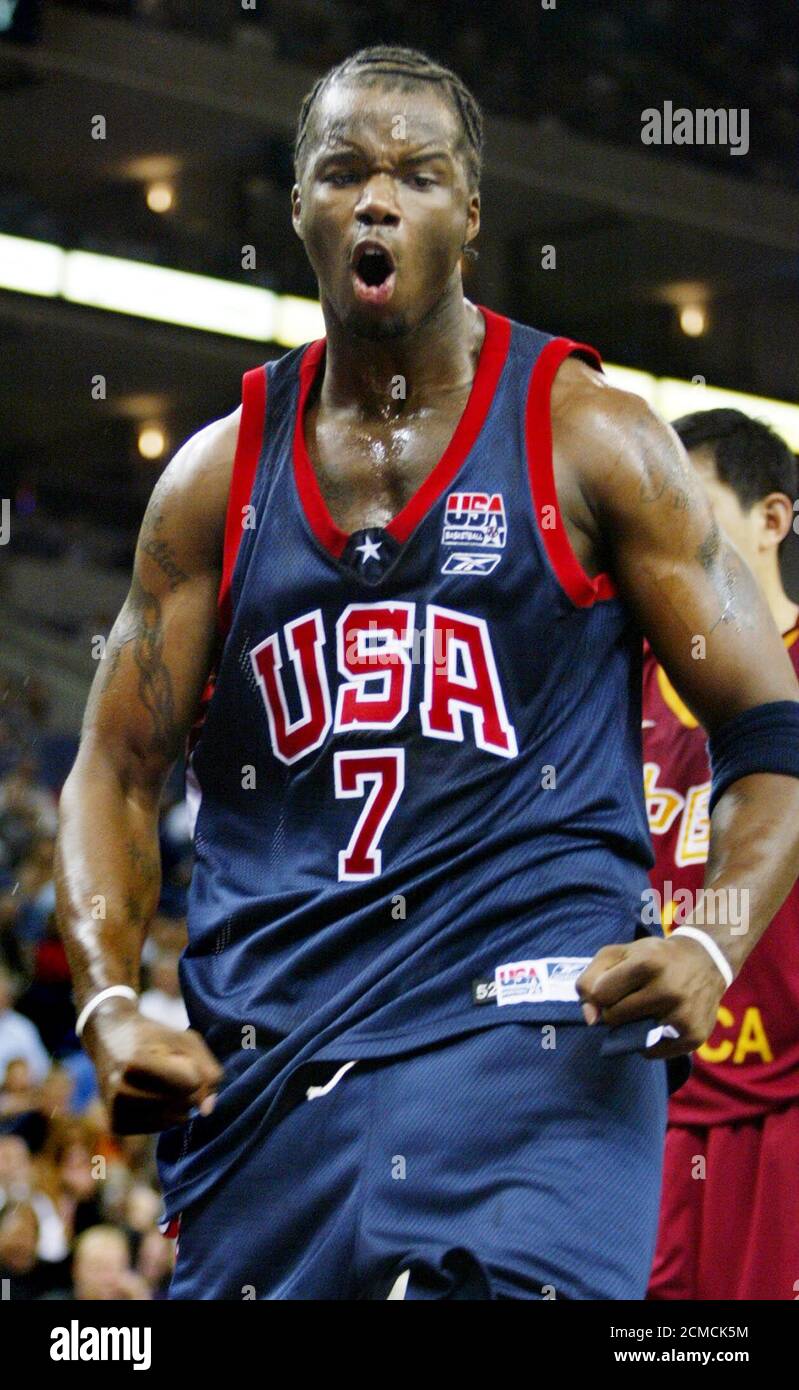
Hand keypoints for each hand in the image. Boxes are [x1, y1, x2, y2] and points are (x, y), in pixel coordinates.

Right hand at [82, 996, 223, 1133]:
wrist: (109, 1038)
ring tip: (162, 1082)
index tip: (180, 1058)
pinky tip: (154, 1096)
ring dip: (178, 1104)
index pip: (190, 1084)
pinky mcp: (116, 1124)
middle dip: (188, 1090)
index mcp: (135, 1063)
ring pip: (172, 1120)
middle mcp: (121, 1090)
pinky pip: (158, 1128)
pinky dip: (165, 1115)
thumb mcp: (185, 1040)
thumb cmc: (153, 1036)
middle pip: (182, 1103)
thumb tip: (207, 1110)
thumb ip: (207, 1071)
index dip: (195, 1072)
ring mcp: (116, 1109)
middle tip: (170, 1070)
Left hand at [576, 934, 726, 1058]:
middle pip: (613, 1017)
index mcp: (648, 962)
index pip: (600, 994)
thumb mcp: (619, 953)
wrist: (706, 961)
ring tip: (646, 1008)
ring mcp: (683, 1015)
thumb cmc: (653, 957)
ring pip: (630, 1037)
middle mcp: (668, 990)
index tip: (615, 984)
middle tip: (633, 996)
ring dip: (630, 1026)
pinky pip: (650, 1052)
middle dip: (615, 1009)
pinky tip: (660, 1021)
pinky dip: (647, 1041)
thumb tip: (590, 1019)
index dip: (601, 992)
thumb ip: (590, 979)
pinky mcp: (693, 1036)